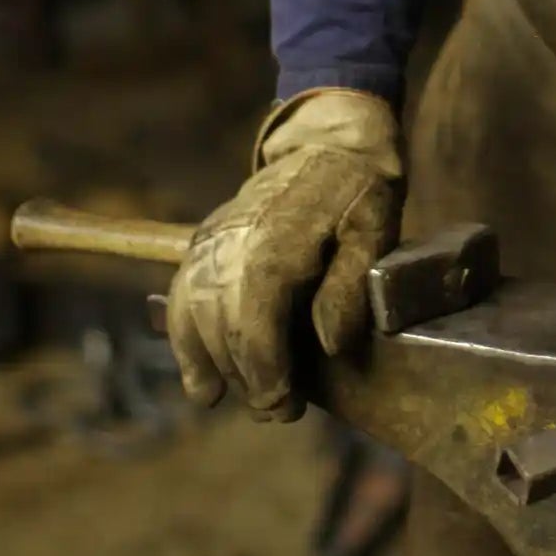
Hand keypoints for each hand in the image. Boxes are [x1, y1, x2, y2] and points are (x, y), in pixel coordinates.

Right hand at [166, 89, 402, 419]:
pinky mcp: (203, 243)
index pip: (256, 328)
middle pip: (222, 331)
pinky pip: (181, 296)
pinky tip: (201, 377)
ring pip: (194, 318)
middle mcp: (231, 246)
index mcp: (275, 246)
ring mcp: (211, 243)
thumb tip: (328, 344)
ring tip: (232, 397)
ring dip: (210, 365)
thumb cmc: (357, 193)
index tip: (286, 407)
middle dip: (245, 380)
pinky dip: (183, 339)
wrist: (326, 144)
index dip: (268, 377)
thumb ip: (350, 289)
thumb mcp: (374, 233)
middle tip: (277, 410)